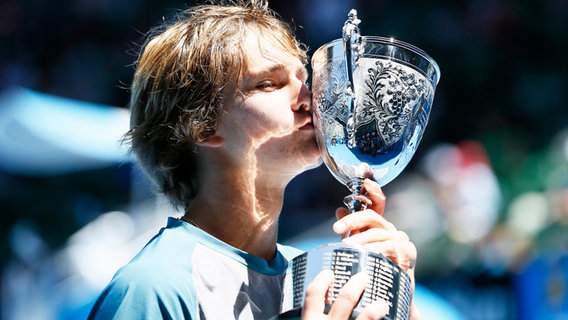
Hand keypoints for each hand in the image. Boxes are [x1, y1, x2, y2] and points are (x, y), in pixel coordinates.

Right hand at [302, 269, 387, 319]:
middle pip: (345, 299)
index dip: (322, 280)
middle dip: (357, 285)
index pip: (314, 294)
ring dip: (376, 308)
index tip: (329, 272)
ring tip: (382, 303)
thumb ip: (311, 317)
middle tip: (363, 277)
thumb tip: (315, 308)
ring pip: (366, 317)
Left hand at [333, 179, 419, 318]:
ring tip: (346, 247)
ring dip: (361, 239)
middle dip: (352, 221)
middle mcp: (390, 229)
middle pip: (372, 216)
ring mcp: (401, 240)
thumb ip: (350, 229)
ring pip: (378, 233)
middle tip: (336, 230)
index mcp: (378, 225)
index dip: (372, 191)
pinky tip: (368, 254)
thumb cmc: (370, 269)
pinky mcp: (408, 253)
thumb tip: (340, 209)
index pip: (377, 203)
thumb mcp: (356, 247)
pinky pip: (392, 247)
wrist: (387, 295)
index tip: (365, 183)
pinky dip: (378, 249)